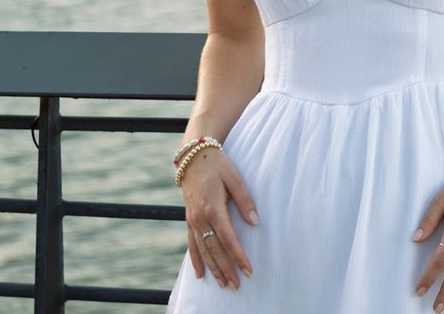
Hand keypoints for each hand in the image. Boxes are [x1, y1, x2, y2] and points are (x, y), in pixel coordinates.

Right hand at [181, 149, 258, 289]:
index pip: (228, 238)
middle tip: (237, 285)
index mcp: (213, 208)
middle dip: (226, 269)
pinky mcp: (189, 220)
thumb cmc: (218, 166)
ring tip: (223, 285)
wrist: (193, 157)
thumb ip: (245, 200)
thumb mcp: (235, 178)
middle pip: (214, 249)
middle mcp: (200, 217)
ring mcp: (192, 220)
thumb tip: (255, 222)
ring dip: (213, 269)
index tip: (248, 269)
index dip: (238, 256)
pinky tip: (200, 274)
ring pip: (203, 250)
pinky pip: (191, 244)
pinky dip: (196, 260)